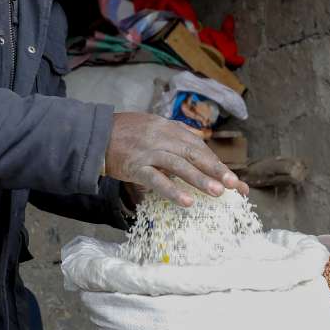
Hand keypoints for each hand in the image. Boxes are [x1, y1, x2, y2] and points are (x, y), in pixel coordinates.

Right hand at [105, 112, 248, 205]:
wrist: (95, 134)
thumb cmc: (125, 134)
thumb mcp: (152, 128)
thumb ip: (174, 138)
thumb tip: (197, 152)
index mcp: (169, 128)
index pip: (198, 147)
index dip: (217, 163)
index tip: (233, 180)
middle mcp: (161, 137)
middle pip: (194, 154)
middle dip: (216, 170)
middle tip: (234, 185)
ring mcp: (148, 151)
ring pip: (178, 165)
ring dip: (199, 179)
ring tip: (217, 192)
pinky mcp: (135, 166)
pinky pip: (156, 180)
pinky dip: (172, 191)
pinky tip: (187, 202)